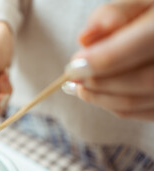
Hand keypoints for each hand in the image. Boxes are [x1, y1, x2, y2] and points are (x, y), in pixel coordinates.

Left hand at [72, 0, 153, 120]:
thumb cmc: (151, 15)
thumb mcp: (138, 3)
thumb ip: (112, 15)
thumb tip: (84, 40)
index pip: (140, 45)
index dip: (102, 60)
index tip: (73, 66)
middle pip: (142, 80)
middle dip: (99, 82)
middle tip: (72, 77)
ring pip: (138, 101)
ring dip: (100, 98)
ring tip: (77, 87)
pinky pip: (142, 112)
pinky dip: (113, 106)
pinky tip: (95, 95)